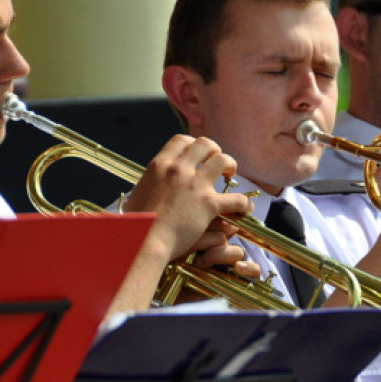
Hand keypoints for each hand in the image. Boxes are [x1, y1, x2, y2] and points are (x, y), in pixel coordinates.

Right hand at [124, 135, 253, 261]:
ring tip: (230, 176)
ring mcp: (195, 185)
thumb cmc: (136, 224)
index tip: (198, 155)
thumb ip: (152, 183)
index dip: (193, 145)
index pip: (182, 140)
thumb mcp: (138, 193)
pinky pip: (236, 198)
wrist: (143, 241)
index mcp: (160, 164)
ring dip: (230, 166)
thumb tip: (153, 183)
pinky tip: (244, 208)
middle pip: (205, 144)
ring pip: (223, 160)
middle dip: (214, 151)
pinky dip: (243, 203)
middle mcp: (179, 169)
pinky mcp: (208, 204)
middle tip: (217, 163)